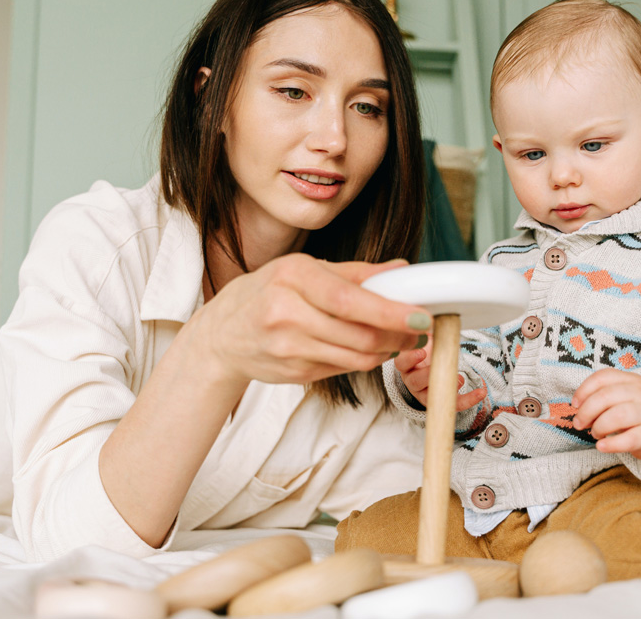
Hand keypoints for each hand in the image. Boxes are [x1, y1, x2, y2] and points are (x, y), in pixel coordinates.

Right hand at [191, 254, 430, 385]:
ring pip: (356, 357)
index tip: (420, 315)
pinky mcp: (294, 373)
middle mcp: (286, 312)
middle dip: (398, 335)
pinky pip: (343, 368)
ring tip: (398, 338)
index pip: (350, 300)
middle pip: (359, 334)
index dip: (391, 312)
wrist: (220, 336)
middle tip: (419, 330)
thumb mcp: (302, 270)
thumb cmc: (266, 294)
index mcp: (293, 276)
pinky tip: (368, 348)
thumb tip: (401, 268)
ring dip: (386, 350)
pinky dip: (363, 359)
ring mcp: (288, 347)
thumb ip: (355, 273)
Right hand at [392, 335, 486, 410]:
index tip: (421, 352)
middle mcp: (412, 379)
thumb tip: (432, 314)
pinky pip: (453, 403)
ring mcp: (425, 392)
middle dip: (427, 374)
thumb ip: (426, 327)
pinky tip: (481, 392)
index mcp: (406, 363)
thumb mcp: (424, 335)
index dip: (410, 358)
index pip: (402, 362)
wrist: (428, 363)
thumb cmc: (426, 348)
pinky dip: (468, 399)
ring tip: (459, 379)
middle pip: (415, 381)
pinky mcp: (441, 400)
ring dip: (446, 387)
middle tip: (438, 367)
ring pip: (431, 396)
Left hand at [571, 369, 640, 459]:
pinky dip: (611, 444)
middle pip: (606, 396)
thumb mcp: (619, 398)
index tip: (575, 404)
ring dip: (599, 426)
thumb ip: (599, 399)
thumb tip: (579, 411)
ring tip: (596, 434)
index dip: (583, 390)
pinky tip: (601, 446)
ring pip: (618, 415)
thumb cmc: (633, 413)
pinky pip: (629, 439)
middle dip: (586, 411)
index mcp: (631, 379)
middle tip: (579, 424)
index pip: (602, 377)